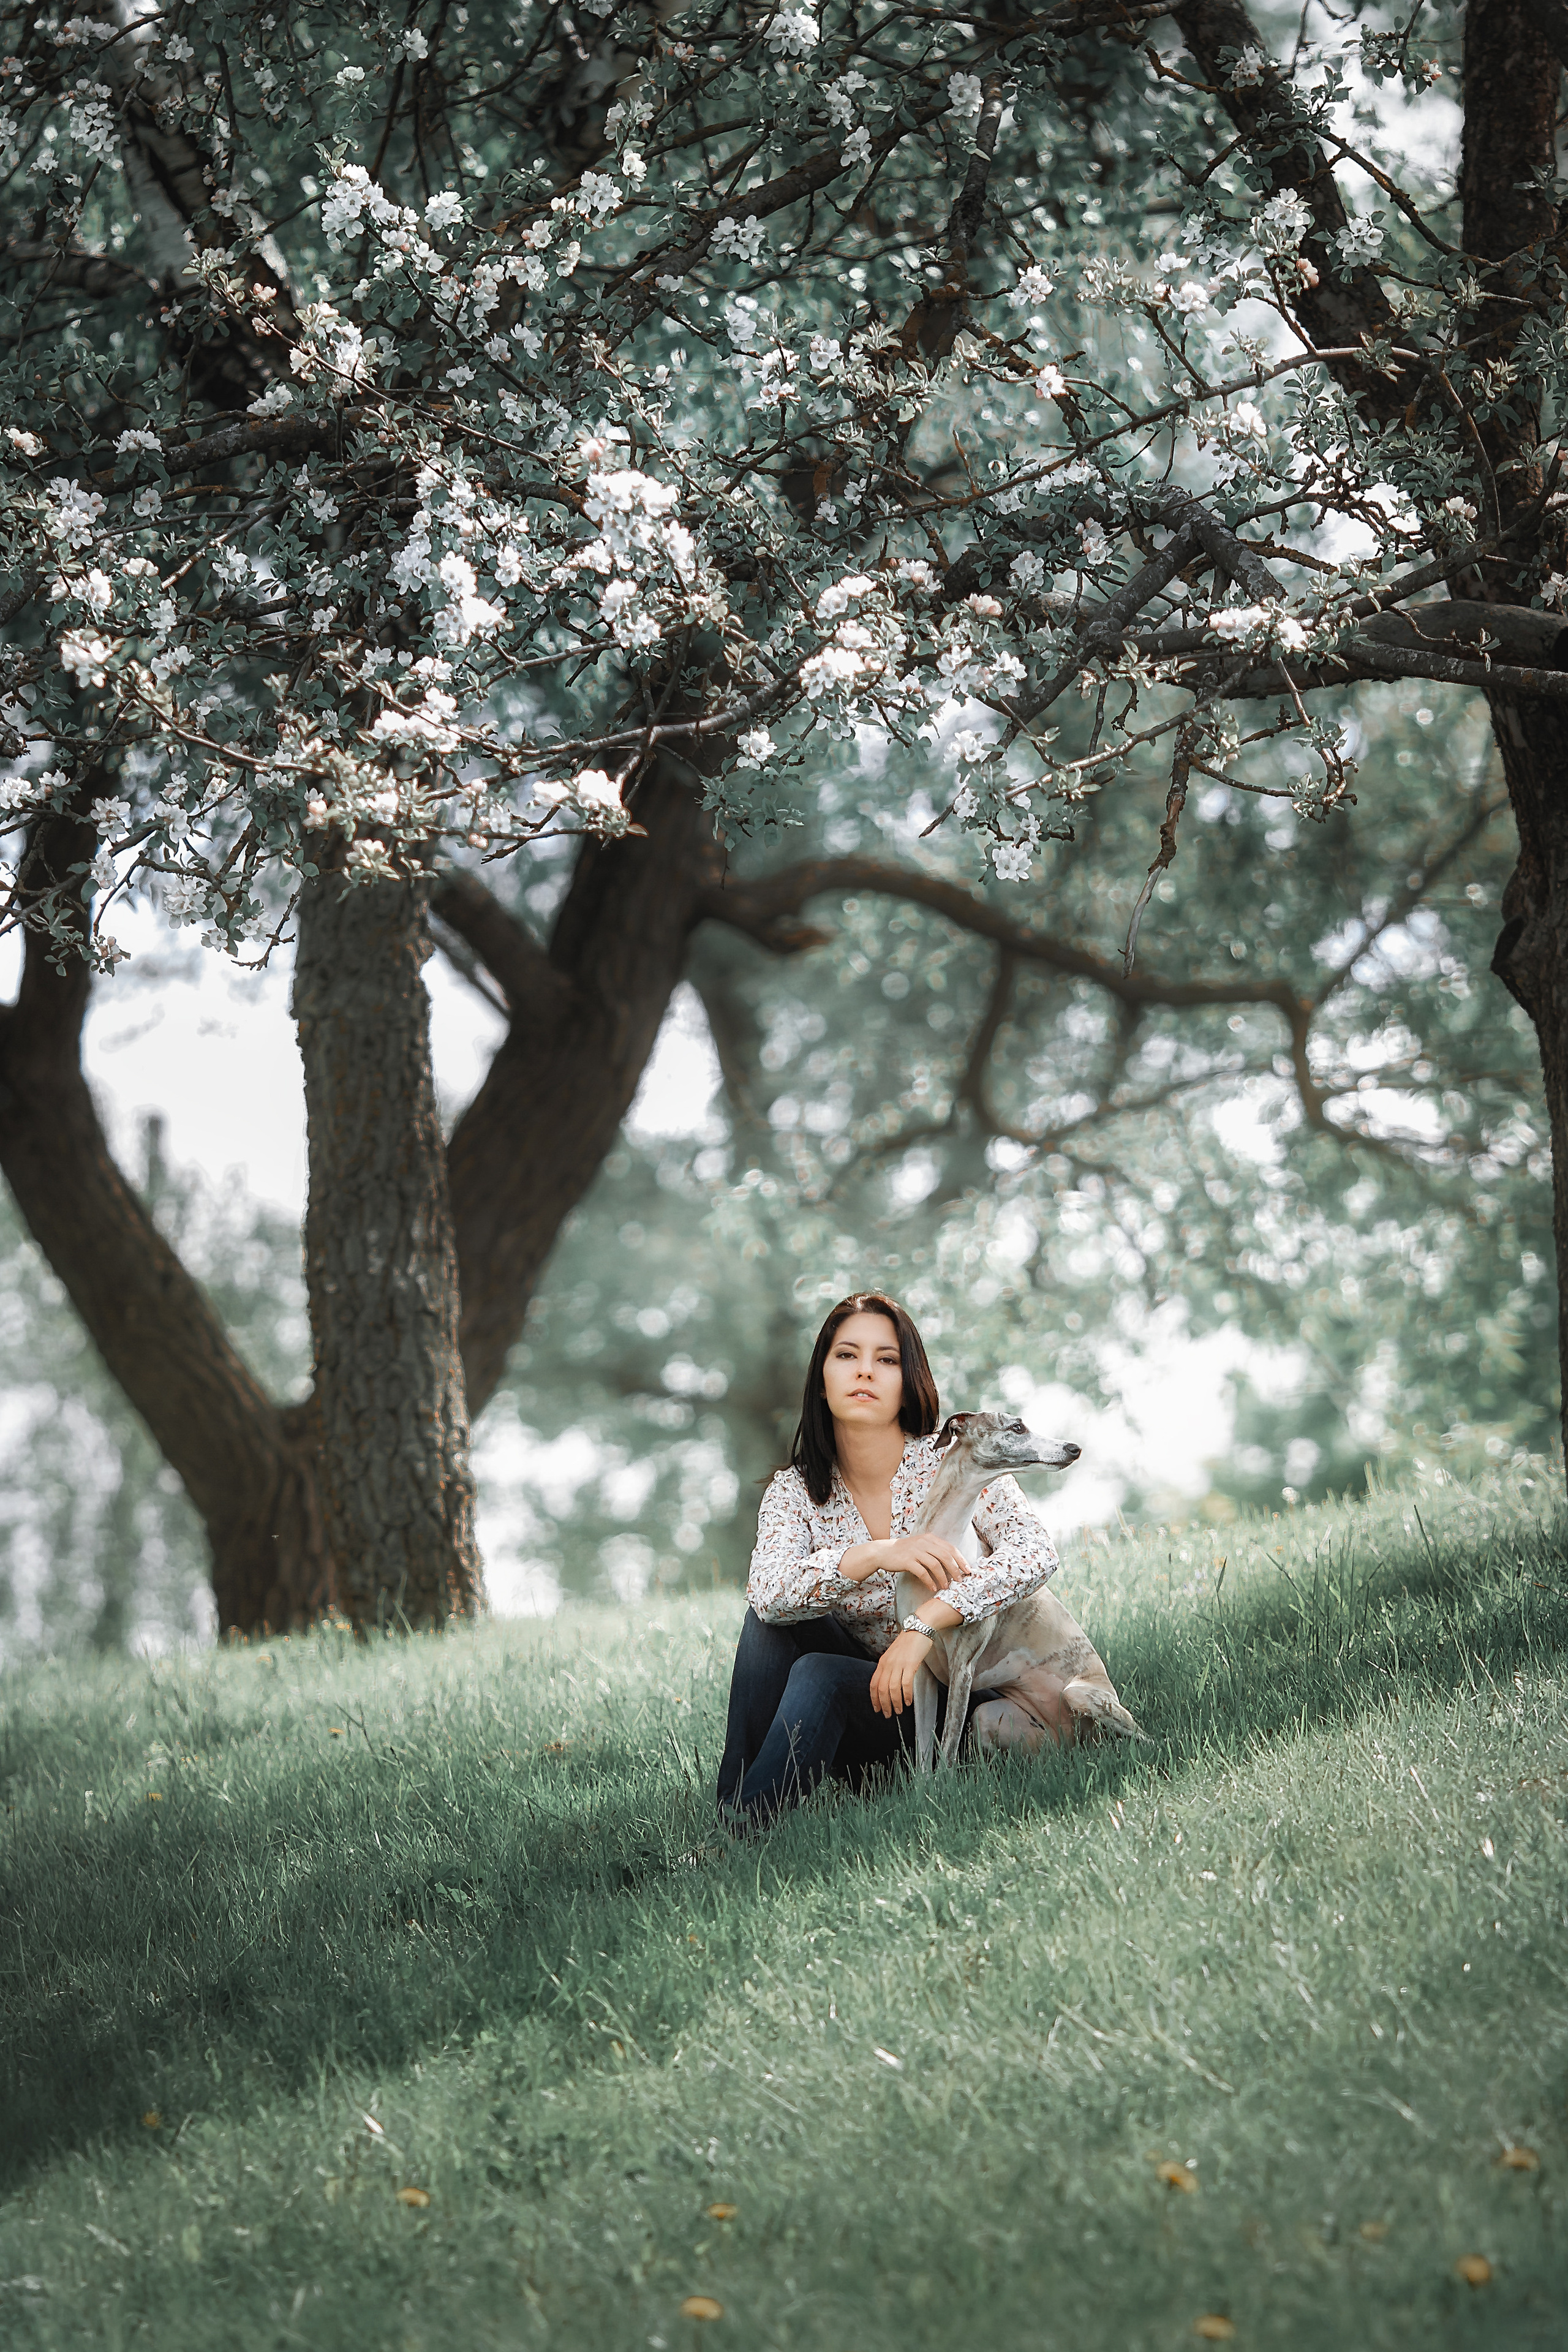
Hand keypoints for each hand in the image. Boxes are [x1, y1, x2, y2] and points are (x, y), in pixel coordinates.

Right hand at [839, 1531, 970, 1592]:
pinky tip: (933, 1588)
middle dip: (955, 1570)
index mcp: (930, 1539)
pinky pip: (922, 1572)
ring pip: (935, 1565)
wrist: (883, 1552)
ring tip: (946, 1587)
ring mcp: (915, 1551)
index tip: (967, 1570)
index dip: (961, 1559)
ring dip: (943, 1578)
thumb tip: (952, 1563)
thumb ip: (934, 1551)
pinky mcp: (907, 1561)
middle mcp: (924, 1543)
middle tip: (960, 1581)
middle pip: (946, 1556)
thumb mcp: (921, 1546)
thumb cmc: (904, 1551)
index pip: (950, 1548)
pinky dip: (929, 1581)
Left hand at [869, 1627, 936, 1718]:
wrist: (919, 1628)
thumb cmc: (908, 1642)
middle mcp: (888, 1664)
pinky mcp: (910, 1664)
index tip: (876, 1708)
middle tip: (888, 1714)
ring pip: (892, 1689)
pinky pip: (906, 1684)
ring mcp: (898, 1664)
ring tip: (899, 1711)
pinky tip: (909, 1701)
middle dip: (884, 1704)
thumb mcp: (893, 1655)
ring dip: (895, 1702)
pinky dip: (906, 1695)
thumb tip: (888, 1684)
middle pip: (882, 1689)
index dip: (874, 1698)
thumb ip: (889, 1667)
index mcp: (882, 1662)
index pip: (874, 1684)